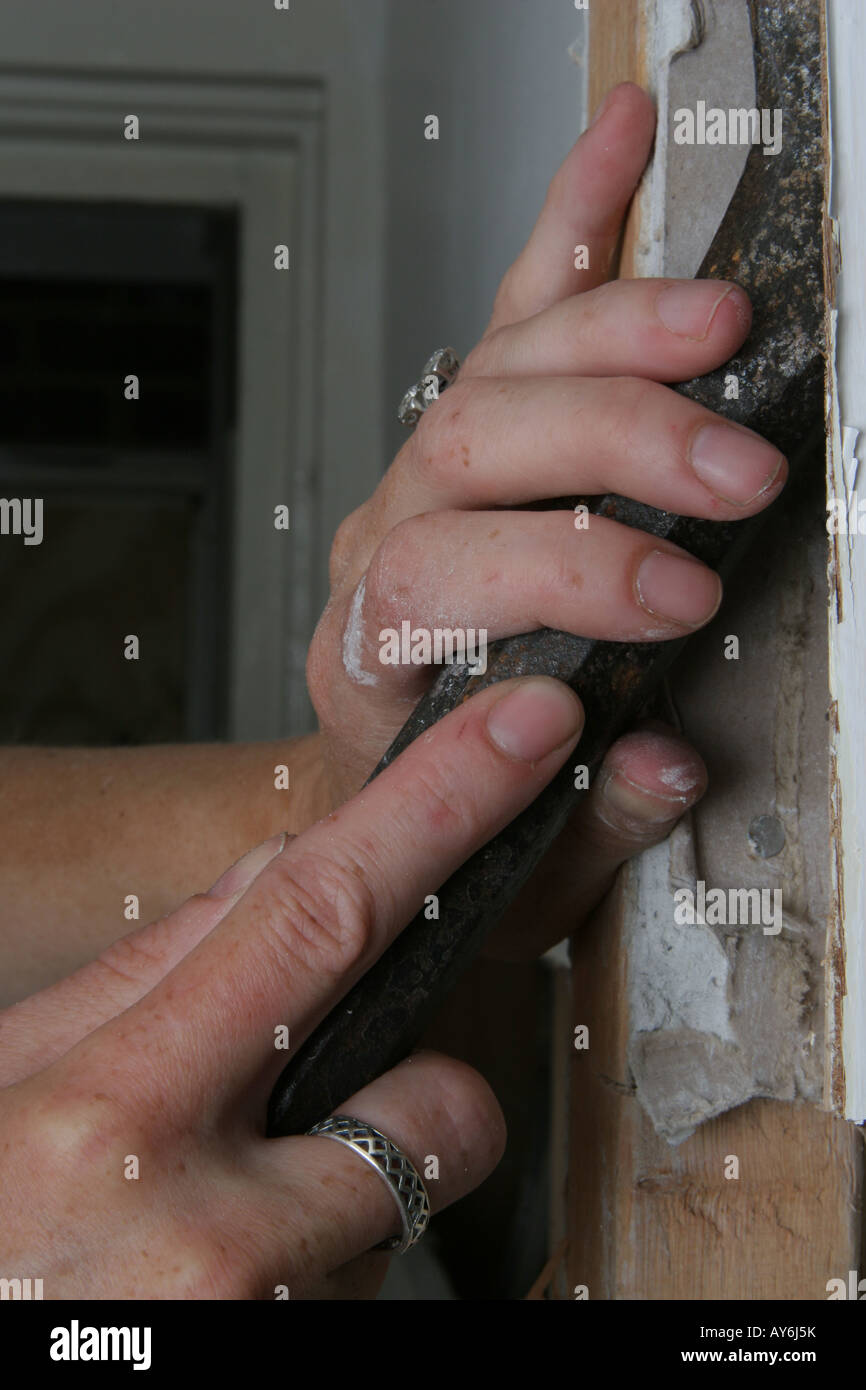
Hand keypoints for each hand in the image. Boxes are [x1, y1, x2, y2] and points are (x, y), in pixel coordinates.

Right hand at [0, 677, 580, 1298]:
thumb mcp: (5, 1085)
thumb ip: (143, 973)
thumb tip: (278, 870)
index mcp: (107, 1110)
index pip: (317, 916)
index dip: (440, 809)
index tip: (527, 733)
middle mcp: (196, 1228)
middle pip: (431, 1094)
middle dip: (435, 1079)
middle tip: (319, 1119)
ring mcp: (256, 1320)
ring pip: (399, 1211)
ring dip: (339, 1206)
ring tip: (210, 1232)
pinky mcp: (294, 1360)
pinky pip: (367, 1292)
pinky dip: (317, 1277)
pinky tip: (225, 1288)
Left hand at [307, 84, 785, 956]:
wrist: (384, 781)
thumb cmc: (444, 806)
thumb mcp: (511, 858)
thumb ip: (589, 824)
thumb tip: (659, 763)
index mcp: (371, 657)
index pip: (434, 580)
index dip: (560, 577)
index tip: (674, 599)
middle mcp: (380, 552)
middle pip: (468, 450)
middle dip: (613, 450)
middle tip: (733, 474)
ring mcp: (420, 479)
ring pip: (494, 367)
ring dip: (616, 337)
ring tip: (718, 325)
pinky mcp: (469, 433)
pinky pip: (510, 311)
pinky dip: (573, 228)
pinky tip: (620, 150)